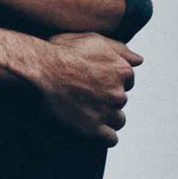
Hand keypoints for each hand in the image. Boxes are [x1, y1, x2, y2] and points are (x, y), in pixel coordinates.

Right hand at [18, 32, 142, 144]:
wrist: (39, 71)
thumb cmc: (62, 52)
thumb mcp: (93, 40)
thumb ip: (119, 49)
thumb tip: (139, 60)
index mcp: (122, 70)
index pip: (127, 81)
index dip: (111, 81)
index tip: (95, 82)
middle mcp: (118, 92)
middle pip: (120, 100)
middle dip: (107, 99)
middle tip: (85, 95)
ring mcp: (106, 111)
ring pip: (118, 120)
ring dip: (107, 117)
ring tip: (87, 113)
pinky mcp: (92, 128)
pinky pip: (111, 138)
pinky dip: (105, 136)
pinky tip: (93, 130)